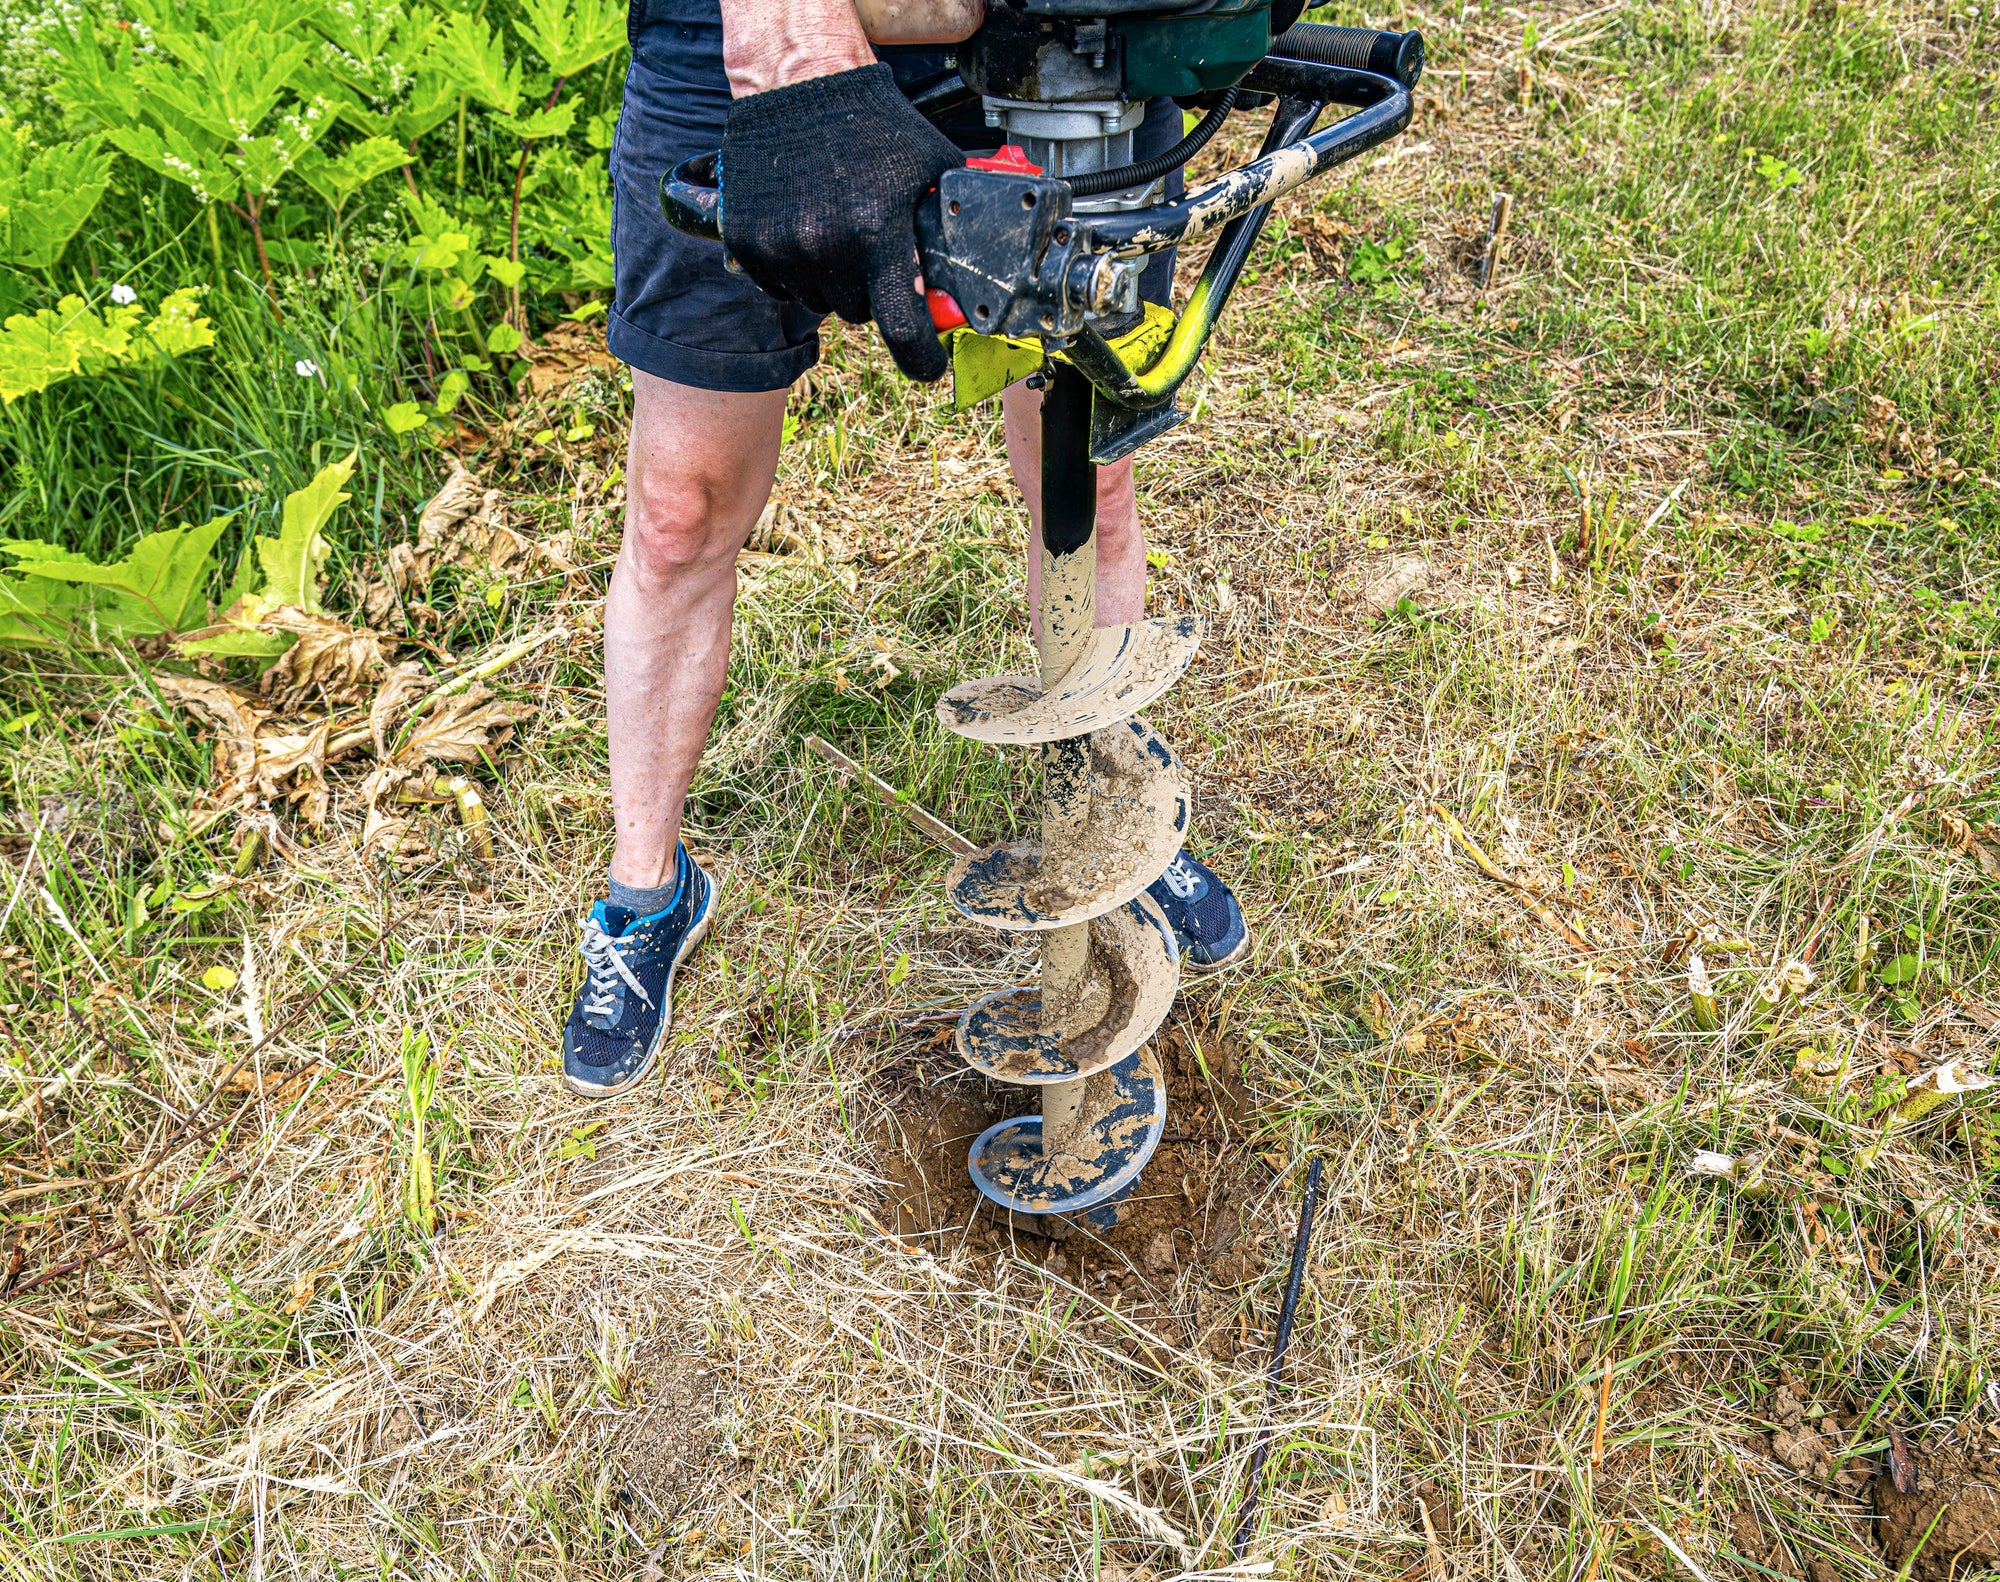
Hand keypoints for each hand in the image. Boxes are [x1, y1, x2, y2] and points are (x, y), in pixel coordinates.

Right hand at [719, 63, 962, 380]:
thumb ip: (956, 222)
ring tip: (835, 227)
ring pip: (819, 302)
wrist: (799, 84)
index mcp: (876, 233)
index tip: (928, 367)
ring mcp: (782, 248)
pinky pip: (780, 287)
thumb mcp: (930, 166)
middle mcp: (826, 247)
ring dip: (832, 280)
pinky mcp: (748, 244)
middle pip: (859, 312)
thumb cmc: (871, 124)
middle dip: (870, 290)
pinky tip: (803, 228)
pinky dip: (794, 270)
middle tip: (870, 246)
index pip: (902, 327)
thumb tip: (986, 268)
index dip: (920, 358)